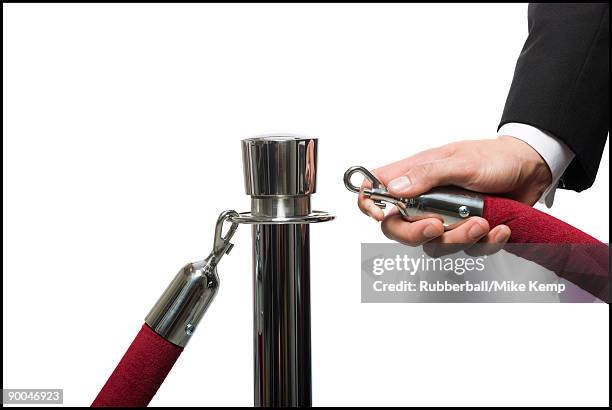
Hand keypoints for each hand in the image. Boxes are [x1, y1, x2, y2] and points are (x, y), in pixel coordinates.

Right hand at [358, 136, 551, 248]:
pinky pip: (467, 250)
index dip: (370, 204)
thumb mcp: (460, 161)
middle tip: (435, 227)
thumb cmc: (494, 158)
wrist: (531, 169)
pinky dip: (485, 243)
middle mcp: (424, 200)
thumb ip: (426, 175)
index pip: (377, 190)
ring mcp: (445, 218)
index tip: (380, 214)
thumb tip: (393, 188)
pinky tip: (499, 228)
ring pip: (433, 245)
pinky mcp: (466, 232)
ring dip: (458, 239)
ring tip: (481, 221)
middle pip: (397, 228)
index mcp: (415, 177)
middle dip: (415, 233)